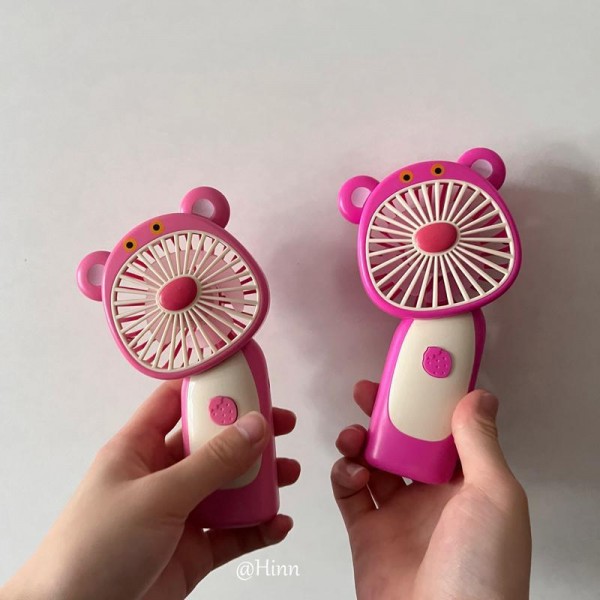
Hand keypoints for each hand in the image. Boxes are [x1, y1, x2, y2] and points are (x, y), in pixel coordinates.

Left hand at [2, 381, 298, 599]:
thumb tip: (256, 425)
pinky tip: (278, 523)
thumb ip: (211, 462)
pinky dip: (258, 526)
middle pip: (212, 442)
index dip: (210, 386)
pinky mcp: (193, 550)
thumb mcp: (157, 495)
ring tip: (290, 473)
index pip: (176, 402)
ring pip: (228, 487)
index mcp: (139, 449)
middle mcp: (161, 476)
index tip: (248, 377)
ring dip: (260, 480)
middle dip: (248, 433)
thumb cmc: (96, 548)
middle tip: (282, 424)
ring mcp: (179, 513)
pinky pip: (234, 532)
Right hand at [331, 381, 530, 599]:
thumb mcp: (494, 495)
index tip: (410, 377)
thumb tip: (480, 396)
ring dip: (359, 441)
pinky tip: (351, 472)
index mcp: (467, 485)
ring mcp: (398, 515)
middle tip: (367, 392)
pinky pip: (349, 492)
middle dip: (385, 415)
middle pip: (403, 443)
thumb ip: (478, 443)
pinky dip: (344, 474)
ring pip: (372, 462)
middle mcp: (432, 497)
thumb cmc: (481, 567)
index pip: (445, 432)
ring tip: (354, 435)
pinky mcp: (366, 532)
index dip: (428, 403)